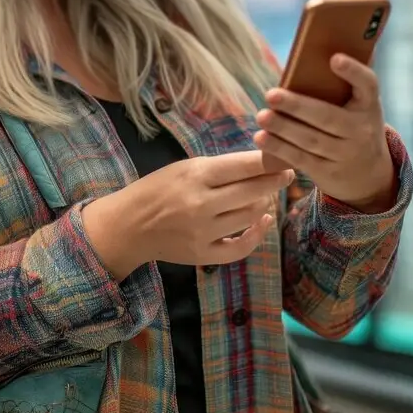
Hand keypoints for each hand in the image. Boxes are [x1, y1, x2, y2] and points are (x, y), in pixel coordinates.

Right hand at [83, 150, 292, 276]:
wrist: (128, 226)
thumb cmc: (155, 190)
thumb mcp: (183, 169)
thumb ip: (218, 169)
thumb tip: (259, 165)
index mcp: (195, 176)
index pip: (243, 166)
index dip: (270, 161)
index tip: (285, 157)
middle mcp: (201, 204)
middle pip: (253, 191)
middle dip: (275, 181)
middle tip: (285, 174)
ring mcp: (203, 232)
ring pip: (251, 216)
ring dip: (264, 204)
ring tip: (264, 195)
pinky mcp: (203, 254)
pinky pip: (241, 248)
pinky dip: (257, 235)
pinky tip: (263, 222)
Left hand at [254, 54, 396, 212]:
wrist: (370, 175)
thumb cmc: (353, 127)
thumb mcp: (357, 108)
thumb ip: (340, 88)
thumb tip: (303, 60)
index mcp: (369, 105)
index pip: (368, 84)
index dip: (353, 71)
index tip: (334, 58)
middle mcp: (361, 130)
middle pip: (327, 116)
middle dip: (297, 106)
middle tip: (270, 95)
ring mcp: (346, 154)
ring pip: (311, 139)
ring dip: (283, 128)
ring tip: (262, 117)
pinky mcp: (329, 172)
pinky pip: (301, 159)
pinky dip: (279, 148)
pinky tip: (261, 138)